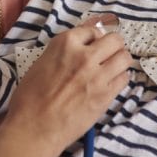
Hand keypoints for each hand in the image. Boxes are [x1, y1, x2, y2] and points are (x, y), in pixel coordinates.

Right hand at [3, 16, 131, 150]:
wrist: (35, 126)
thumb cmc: (31, 96)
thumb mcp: (43, 61)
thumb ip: (64, 51)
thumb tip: (81, 46)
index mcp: (65, 43)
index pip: (93, 30)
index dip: (94, 38)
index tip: (94, 45)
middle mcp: (85, 55)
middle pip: (115, 40)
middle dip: (113, 46)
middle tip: (108, 55)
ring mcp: (98, 75)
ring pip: (124, 58)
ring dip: (120, 61)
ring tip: (112, 68)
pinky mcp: (106, 95)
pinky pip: (124, 79)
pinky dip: (120, 79)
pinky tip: (110, 84)